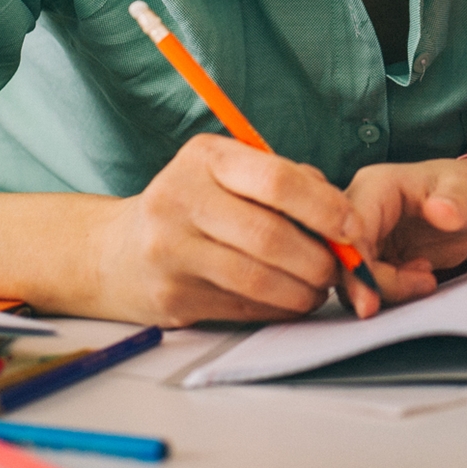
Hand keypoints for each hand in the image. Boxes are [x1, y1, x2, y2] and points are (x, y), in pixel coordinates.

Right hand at [89, 135, 393, 324]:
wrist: (114, 252)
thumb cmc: (193, 205)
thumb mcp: (230, 172)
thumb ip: (287, 182)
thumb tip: (344, 217)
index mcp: (204, 158)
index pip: (276, 181)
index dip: (324, 207)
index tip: (352, 227)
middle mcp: (180, 199)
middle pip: (270, 237)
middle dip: (319, 259)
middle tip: (340, 268)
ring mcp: (171, 252)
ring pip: (259, 280)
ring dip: (303, 291)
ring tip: (317, 288)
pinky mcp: (172, 297)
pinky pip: (244, 308)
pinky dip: (278, 308)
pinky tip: (288, 300)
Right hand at [344, 157, 466, 303]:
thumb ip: (457, 201)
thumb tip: (440, 210)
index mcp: (376, 186)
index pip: (350, 230)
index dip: (355, 267)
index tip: (370, 302)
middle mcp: (360, 209)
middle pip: (341, 257)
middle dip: (371, 284)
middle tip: (422, 286)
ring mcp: (363, 234)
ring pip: (349, 275)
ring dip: (387, 288)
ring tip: (428, 278)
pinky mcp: (370, 256)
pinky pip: (363, 283)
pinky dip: (389, 292)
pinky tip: (421, 281)